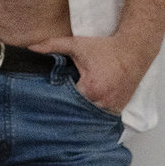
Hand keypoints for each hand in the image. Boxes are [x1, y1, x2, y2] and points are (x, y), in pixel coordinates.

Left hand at [27, 34, 152, 115]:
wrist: (133, 50)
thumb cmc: (105, 48)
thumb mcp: (77, 45)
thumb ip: (52, 45)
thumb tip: (31, 48)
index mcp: (90, 88)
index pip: (66, 102)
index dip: (55, 102)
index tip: (45, 105)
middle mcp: (102, 102)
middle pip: (77, 114)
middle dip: (66, 113)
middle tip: (51, 116)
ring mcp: (112, 108)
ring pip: (89, 119)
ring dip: (79, 117)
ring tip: (66, 119)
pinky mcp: (118, 110)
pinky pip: (101, 120)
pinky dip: (92, 118)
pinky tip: (83, 117)